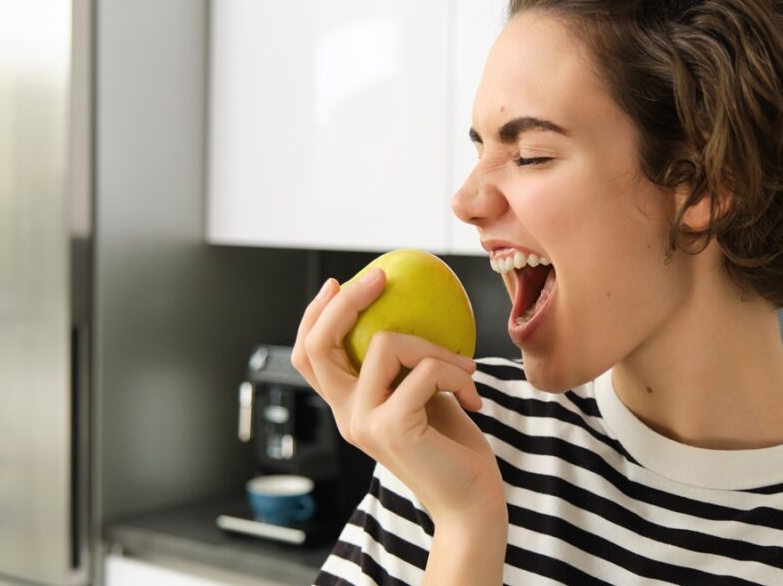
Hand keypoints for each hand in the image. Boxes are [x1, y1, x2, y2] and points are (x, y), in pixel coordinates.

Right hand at [291, 268, 505, 524]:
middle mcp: (346, 415)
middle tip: (381, 278)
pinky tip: (473, 398)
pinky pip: (425, 370)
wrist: (472, 504)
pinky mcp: (392, 427)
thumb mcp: (424, 394)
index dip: (314, 316)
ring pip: (385, 345)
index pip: (309, 357)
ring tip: (465, 370)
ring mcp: (364, 423)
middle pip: (320, 345)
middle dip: (346, 303)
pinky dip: (457, 374)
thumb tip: (413, 308)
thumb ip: (407, 365)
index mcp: (348, 408)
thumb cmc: (453, 447)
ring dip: (436, 348)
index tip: (341, 284)